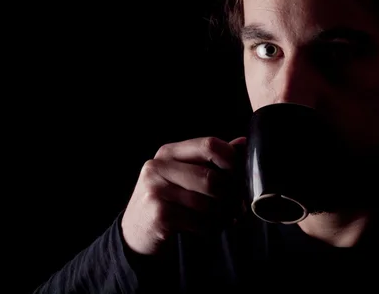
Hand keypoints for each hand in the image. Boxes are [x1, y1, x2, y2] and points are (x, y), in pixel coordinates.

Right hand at [121, 136, 246, 255]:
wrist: (135, 234)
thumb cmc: (167, 201)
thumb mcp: (184, 175)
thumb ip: (211, 159)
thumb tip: (243, 143)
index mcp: (169, 152)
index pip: (209, 144)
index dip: (232, 160)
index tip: (241, 175)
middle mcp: (159, 167)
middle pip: (211, 177)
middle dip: (230, 195)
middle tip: (238, 205)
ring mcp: (156, 190)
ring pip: (207, 203)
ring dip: (221, 215)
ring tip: (223, 218)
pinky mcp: (159, 215)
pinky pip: (199, 222)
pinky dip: (210, 228)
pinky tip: (207, 228)